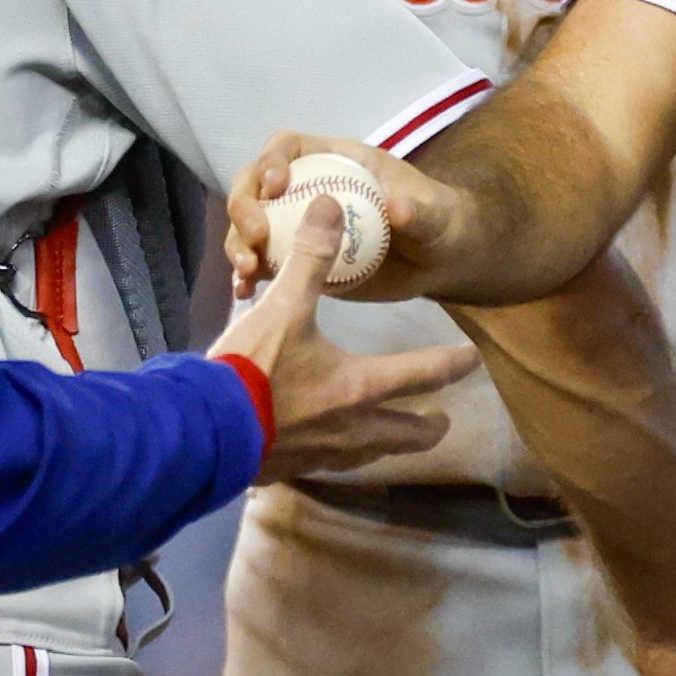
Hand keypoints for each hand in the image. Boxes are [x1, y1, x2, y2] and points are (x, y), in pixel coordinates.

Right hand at [211, 195, 480, 480]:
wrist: (203, 431)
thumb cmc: (251, 370)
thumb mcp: (284, 307)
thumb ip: (311, 258)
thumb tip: (331, 206)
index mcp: (360, 386)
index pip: (423, 374)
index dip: (452, 364)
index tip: (473, 359)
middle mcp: (353, 428)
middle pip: (408, 434)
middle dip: (429, 426)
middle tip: (442, 419)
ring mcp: (324, 455)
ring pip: (374, 453)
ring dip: (390, 442)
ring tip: (394, 434)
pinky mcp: (294, 469)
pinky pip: (334, 464)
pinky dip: (346, 454)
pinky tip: (335, 447)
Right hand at [225, 134, 471, 298]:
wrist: (437, 264)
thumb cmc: (436, 223)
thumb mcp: (433, 215)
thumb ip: (417, 210)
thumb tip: (397, 206)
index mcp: (334, 161)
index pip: (288, 146)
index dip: (273, 159)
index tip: (276, 185)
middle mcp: (306, 187)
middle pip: (254, 184)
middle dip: (245, 205)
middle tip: (256, 236)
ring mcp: (296, 225)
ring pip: (249, 225)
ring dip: (239, 244)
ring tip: (248, 273)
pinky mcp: (295, 260)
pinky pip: (261, 262)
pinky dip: (248, 276)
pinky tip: (246, 294)